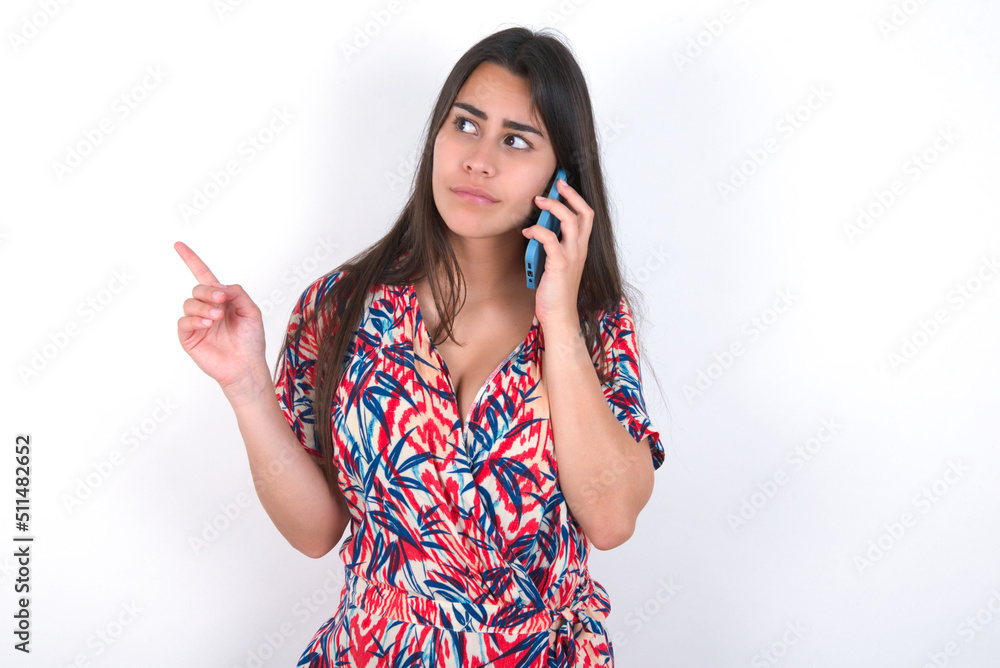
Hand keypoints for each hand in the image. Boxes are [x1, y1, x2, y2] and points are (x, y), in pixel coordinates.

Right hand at [174, 241, 267, 398]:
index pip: (203, 275)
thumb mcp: (251, 312)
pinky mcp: (188, 337)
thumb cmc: (251, 340)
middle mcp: (206, 308)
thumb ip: (238, 294)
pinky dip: (195, 320)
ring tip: (217, 318)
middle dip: (209, 292)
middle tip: (222, 301)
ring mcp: (196, 322)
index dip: (191, 260)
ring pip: (190, 303)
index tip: (178, 244)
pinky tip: (208, 324)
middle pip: (198, 289)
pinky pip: (184, 321)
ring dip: (204, 307)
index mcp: (221, 299)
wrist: (246, 365)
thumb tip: (220, 286)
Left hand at [521, 178, 592, 328]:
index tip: (563, 185)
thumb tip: (538, 227)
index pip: (586, 216)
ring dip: (554, 207)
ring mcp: (571, 257)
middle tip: (556, 184)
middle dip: (570, 195)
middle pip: (584, 213)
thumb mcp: (555, 263)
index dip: (576, 198)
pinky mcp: (560, 265)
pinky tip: (528, 231)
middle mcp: (579, 250)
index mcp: (580, 248)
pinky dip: (538, 231)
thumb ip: (551, 245)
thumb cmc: (555, 291)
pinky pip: (550, 240)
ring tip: (539, 201)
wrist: (559, 315)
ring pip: (570, 221)